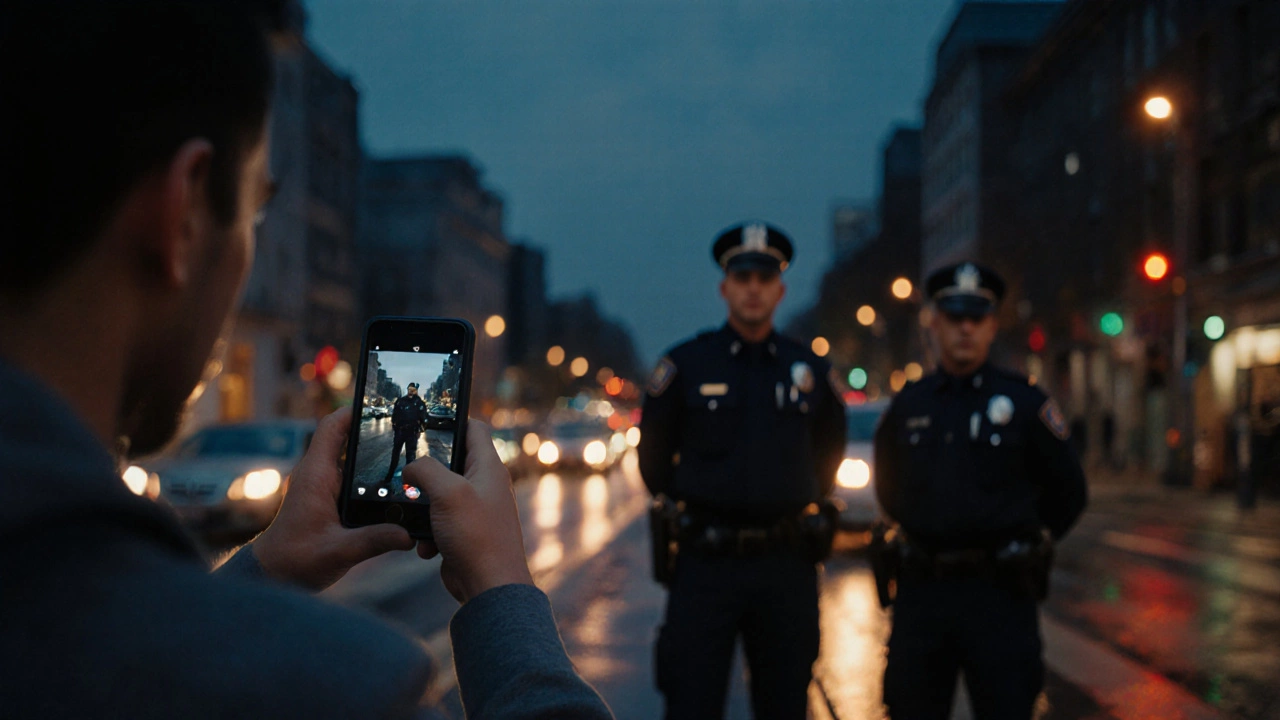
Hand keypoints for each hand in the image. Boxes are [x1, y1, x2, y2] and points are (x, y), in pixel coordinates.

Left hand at [251, 407, 415, 591]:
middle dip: (373, 430)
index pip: (332, 428)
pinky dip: (370, 475)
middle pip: (346, 438)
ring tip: (407, 452)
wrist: (274, 575)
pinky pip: (351, 477)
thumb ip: (373, 541)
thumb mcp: (338, 553)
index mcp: (316, 476)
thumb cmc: (295, 560)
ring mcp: (323, 486)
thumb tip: (408, 535)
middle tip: (406, 426)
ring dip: (374, 454)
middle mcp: (319, 475)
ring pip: (351, 458)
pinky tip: (393, 484)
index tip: (380, 402)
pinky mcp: (327, 499)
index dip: (354, 410)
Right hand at [404, 419, 533, 603]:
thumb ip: (425, 470)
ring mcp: (475, 509)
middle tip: (405, 472)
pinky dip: (428, 532)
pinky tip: (426, 545)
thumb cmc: (477, 536)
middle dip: (426, 469)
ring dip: (423, 506)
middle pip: (451, 462)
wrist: (489, 586)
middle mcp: (485, 485)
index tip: (425, 421)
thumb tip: (411, 468)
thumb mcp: (447, 493)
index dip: (451, 420)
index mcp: (488, 467)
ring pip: (439, 495)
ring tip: (415, 515)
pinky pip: (439, 522)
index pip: (473, 428)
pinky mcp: (464, 532)